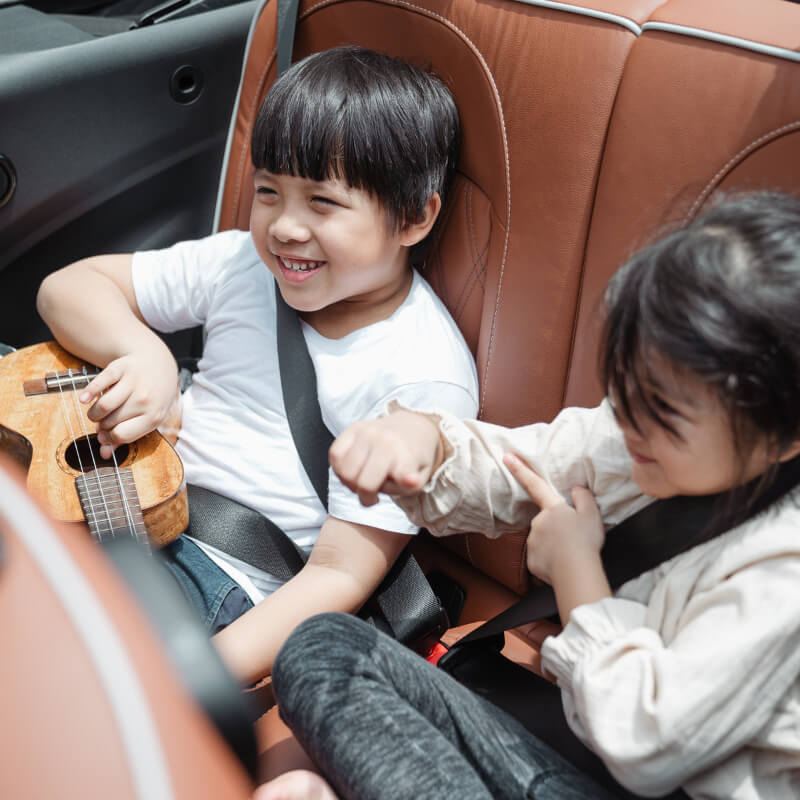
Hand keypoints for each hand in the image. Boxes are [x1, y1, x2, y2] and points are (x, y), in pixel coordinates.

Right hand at [79, 347, 177, 458]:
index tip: (105, 434)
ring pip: (104, 405)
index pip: (122, 435)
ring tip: (96, 414)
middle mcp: (145, 399)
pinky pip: (99, 383)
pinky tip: (84, 399)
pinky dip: (88, 392)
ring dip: (93, 413)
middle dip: (102, 425)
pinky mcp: (121, 368)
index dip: (109, 437)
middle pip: (111, 421)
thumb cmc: (152, 396)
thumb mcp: (147, 417)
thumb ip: (126, 436)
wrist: (158, 363)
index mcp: (154, 416)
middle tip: (102, 422)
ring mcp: (134, 382)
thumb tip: (103, 454)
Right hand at [329, 409, 443, 505]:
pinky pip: (334, 455)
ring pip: (344, 471)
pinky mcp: (352, 428)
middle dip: (366, 497)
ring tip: (362, 481)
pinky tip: (352, 470)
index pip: (402, 473)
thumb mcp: (420, 478)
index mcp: (407, 454)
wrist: (410, 429)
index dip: (405, 480)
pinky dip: (339, 469)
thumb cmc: (412, 460)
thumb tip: (408, 480)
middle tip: (373, 495)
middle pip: (363, 483)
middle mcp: (385, 440)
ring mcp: (367, 432)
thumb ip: (408, 487)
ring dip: (350, 483)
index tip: (410, 480)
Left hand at [503, 452, 604, 584]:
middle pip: (546, 521)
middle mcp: (538, 522)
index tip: (506, 457)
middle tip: (574, 539)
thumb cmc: (585, 541)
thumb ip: (583, 497)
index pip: (535, 484)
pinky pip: (541, 558)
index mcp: (552, 508)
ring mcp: (533, 542)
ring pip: (544, 540)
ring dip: (555, 545)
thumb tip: (576, 489)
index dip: (520, 469)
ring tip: (571, 554)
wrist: (575, 572)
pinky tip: (563, 565)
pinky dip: (551, 561)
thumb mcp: (592, 514)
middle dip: (557, 528)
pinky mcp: (531, 561)